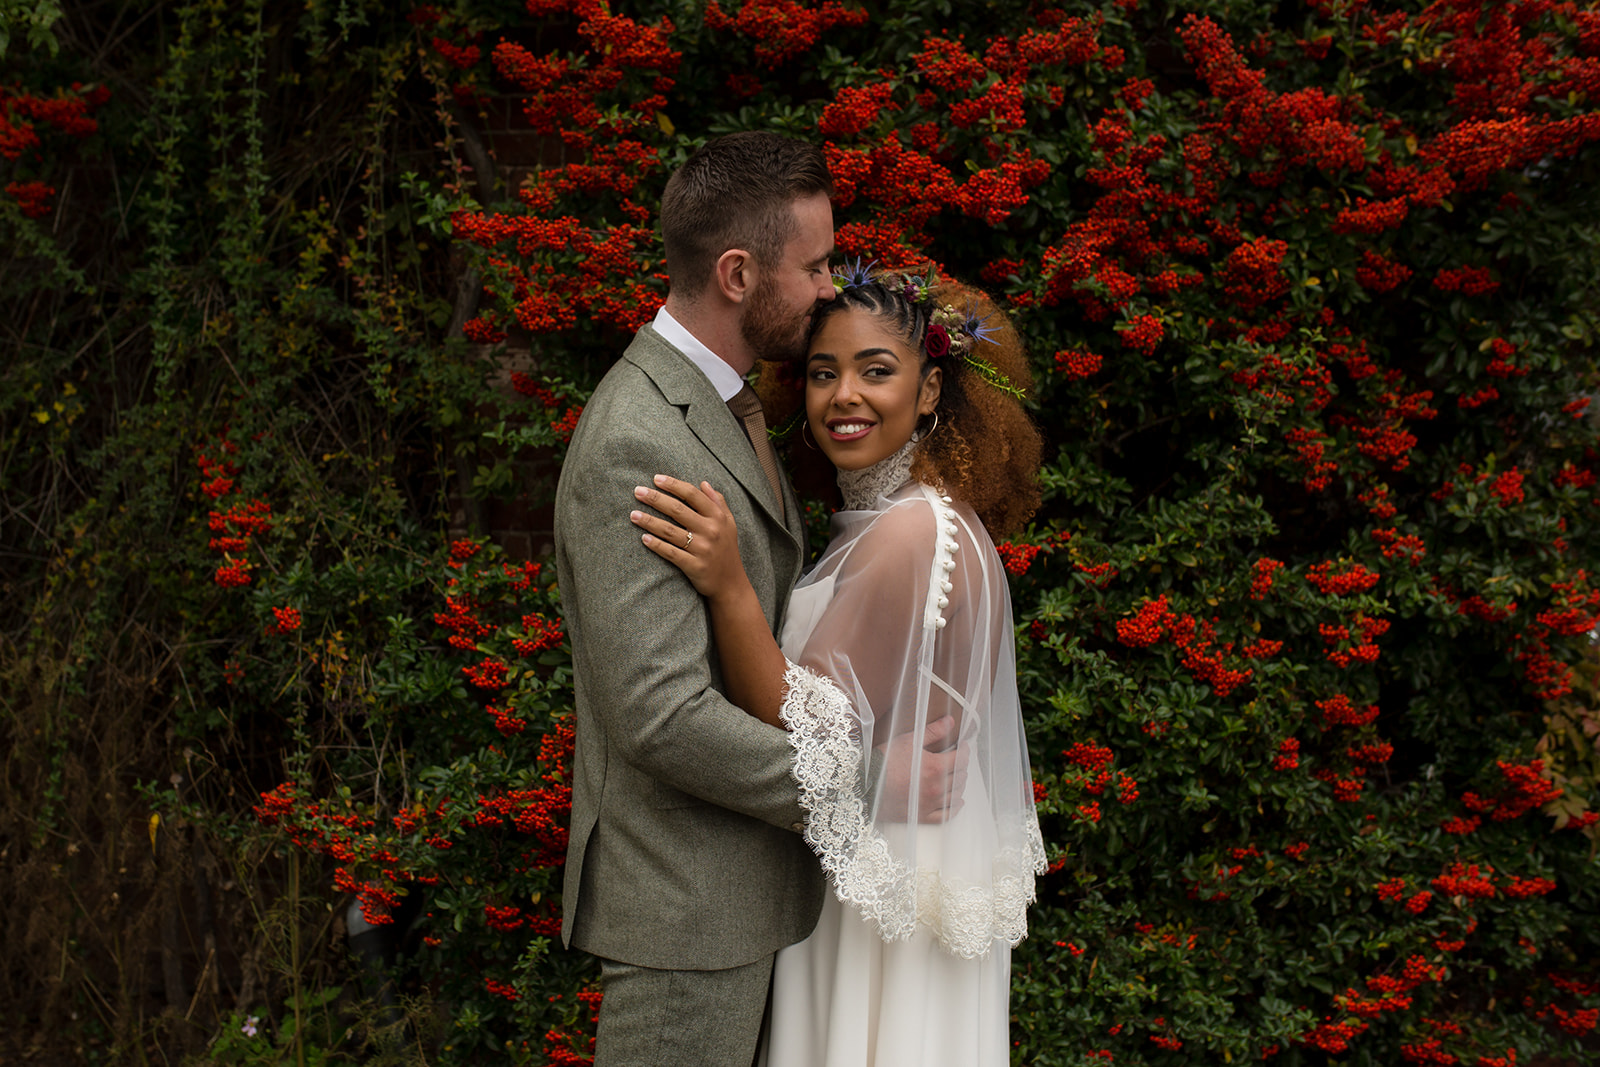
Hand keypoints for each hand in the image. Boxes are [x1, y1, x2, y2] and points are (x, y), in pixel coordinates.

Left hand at [631, 475, 747, 601]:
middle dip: (656, 498)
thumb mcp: (729, 523)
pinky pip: (670, 553)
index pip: (692, 495)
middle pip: (678, 510)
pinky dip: (656, 545)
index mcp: (718, 517)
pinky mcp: (694, 566)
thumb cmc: (727, 550)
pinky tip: (643, 538)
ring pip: (670, 531)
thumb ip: (718, 502)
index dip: (673, 485)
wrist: (731, 584)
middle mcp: (710, 531)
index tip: (656, 479)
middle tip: (638, 491)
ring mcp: (702, 549)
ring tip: (633, 514)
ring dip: (649, 521)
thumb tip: (704, 483)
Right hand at [876, 715, 969, 823]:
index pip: (961, 759)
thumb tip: (950, 722)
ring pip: (956, 795)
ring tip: (955, 777)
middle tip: (957, 759)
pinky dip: (955, 808)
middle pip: (960, 777)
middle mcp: (936, 788)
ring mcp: (930, 804)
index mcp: (934, 768)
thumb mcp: (909, 741)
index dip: (964, 750)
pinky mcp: (922, 816)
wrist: (864, 785)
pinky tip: (956, 802)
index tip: (962, 747)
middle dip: (961, 766)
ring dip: (959, 785)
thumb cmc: (883, 762)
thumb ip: (933, 731)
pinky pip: (947, 815)